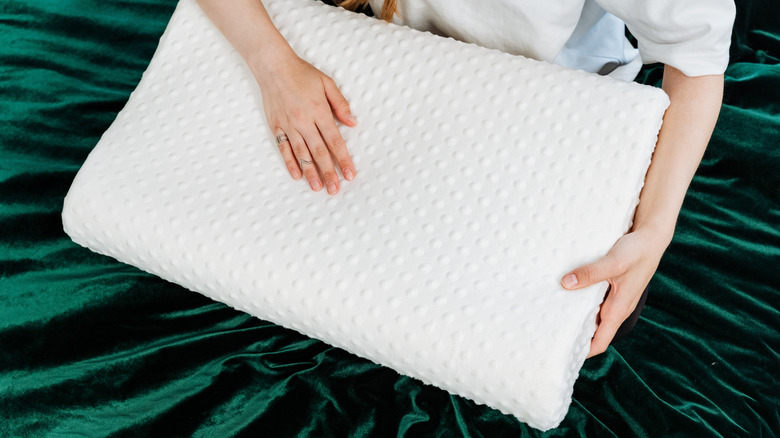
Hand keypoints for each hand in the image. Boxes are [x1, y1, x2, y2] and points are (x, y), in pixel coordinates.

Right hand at [251, 51, 356, 194]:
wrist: (273, 66)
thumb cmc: (302, 73)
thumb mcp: (327, 83)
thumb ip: (340, 104)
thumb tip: (353, 122)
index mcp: (319, 111)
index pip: (335, 141)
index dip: (343, 159)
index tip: (349, 174)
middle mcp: (304, 121)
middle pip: (319, 152)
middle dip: (329, 172)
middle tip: (335, 190)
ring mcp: (289, 125)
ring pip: (302, 154)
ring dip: (311, 172)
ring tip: (318, 187)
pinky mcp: (276, 126)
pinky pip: (284, 148)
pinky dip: (290, 163)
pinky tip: (297, 175)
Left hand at [560, 227, 671, 357]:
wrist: (652, 237)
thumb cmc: (637, 251)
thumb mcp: (613, 262)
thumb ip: (591, 274)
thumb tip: (566, 284)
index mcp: (618, 309)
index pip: (601, 342)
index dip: (584, 351)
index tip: (564, 354)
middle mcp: (617, 308)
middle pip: (595, 331)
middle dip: (575, 335)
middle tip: (550, 335)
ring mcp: (616, 299)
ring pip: (594, 316)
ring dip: (577, 318)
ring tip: (552, 316)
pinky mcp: (613, 288)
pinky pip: (595, 302)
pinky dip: (582, 303)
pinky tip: (566, 295)